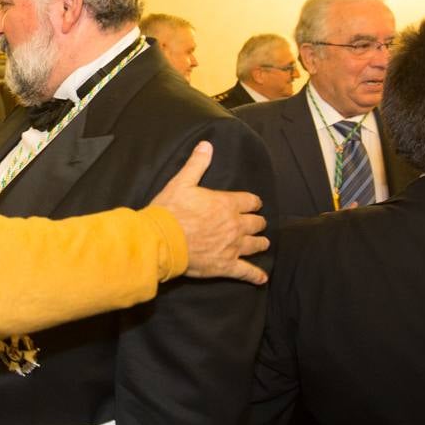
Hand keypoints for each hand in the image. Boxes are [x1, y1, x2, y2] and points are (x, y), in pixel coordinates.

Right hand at [152, 141, 268, 283]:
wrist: (161, 241)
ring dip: (260, 243)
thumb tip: (206, 145)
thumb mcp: (182, 182)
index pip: (250, 201)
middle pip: (256, 223)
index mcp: (226, 204)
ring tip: (263, 243)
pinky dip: (255, 276)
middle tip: (257, 224)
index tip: (254, 204)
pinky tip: (262, 279)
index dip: (253, 202)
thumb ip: (197, 164)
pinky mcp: (226, 266)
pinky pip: (246, 272)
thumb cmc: (170, 211)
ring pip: (255, 245)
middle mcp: (235, 225)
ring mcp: (232, 247)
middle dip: (257, 223)